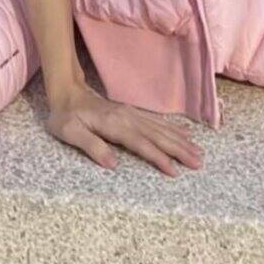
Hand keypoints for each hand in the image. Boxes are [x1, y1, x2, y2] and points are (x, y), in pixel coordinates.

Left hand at [46, 80, 204, 175]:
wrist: (67, 92)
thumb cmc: (65, 116)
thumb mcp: (69, 132)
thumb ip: (91, 146)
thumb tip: (113, 164)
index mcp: (113, 124)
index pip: (140, 143)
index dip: (158, 157)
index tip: (174, 171)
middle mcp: (127, 117)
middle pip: (157, 135)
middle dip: (179, 150)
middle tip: (199, 163)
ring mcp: (131, 114)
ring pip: (161, 128)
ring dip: (180, 140)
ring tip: (199, 152)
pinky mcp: (132, 113)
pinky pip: (157, 122)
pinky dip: (173, 129)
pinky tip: (185, 135)